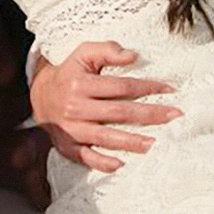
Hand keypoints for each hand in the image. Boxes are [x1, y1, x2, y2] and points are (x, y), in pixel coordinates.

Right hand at [29, 41, 180, 172]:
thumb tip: (133, 56)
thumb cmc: (69, 72)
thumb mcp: (83, 53)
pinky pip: (85, 157)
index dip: (146, 87)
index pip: (120, 86)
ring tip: (154, 144)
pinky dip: (102, 162)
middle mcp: (75, 107)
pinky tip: (121, 164)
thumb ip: (107, 49)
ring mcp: (71, 129)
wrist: (40, 94)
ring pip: (105, 137)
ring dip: (131, 142)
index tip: (169, 89)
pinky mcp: (67, 145)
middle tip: (173, 116)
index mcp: (81, 83)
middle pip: (118, 112)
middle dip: (149, 115)